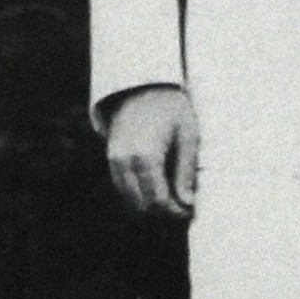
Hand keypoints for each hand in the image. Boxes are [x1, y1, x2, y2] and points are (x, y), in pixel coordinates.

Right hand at [103, 84, 199, 217]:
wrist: (143, 85)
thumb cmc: (172, 107)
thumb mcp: (188, 136)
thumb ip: (186, 171)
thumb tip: (187, 203)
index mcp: (146, 156)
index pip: (158, 200)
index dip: (175, 212)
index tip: (189, 212)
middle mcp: (125, 161)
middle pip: (142, 205)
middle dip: (163, 212)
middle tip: (183, 209)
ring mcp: (114, 160)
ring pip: (129, 200)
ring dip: (150, 206)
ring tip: (172, 201)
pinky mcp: (111, 157)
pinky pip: (122, 187)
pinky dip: (138, 195)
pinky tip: (156, 190)